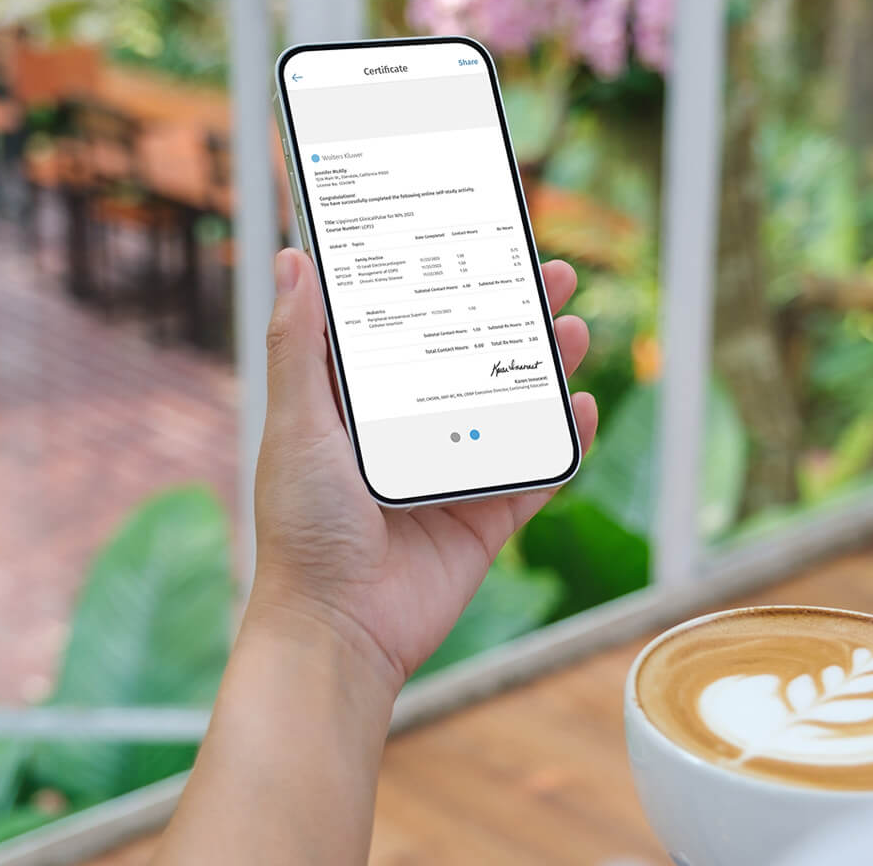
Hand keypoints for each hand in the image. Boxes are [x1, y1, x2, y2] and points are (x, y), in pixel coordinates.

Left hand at [249, 247, 597, 692]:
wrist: (339, 630)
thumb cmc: (302, 529)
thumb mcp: (298, 424)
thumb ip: (300, 346)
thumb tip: (291, 258)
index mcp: (363, 406)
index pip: (412, 329)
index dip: (446, 285)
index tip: (477, 242)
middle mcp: (412, 434)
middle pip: (475, 360)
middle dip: (515, 316)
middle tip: (552, 275)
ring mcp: (455, 475)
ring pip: (513, 409)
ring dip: (547, 367)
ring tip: (575, 329)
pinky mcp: (487, 519)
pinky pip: (537, 472)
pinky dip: (564, 440)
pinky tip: (580, 406)